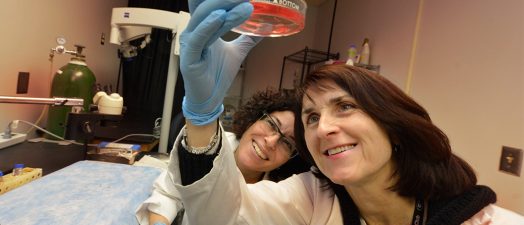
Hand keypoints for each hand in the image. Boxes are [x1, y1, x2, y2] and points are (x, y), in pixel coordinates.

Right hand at [180, 0, 261, 124]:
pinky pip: (198, 38)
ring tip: (245, 4)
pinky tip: (220, 16)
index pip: (209, 2)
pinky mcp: (189, 57)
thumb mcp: (238, 51)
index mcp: (203, 26)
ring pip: (205, 18)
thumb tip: (267, 25)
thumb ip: (249, 37)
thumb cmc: (217, 73)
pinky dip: (209, 25)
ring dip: (225, 8)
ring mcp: (190, 42)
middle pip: (206, 5)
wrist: (209, 99)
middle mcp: (193, 30)